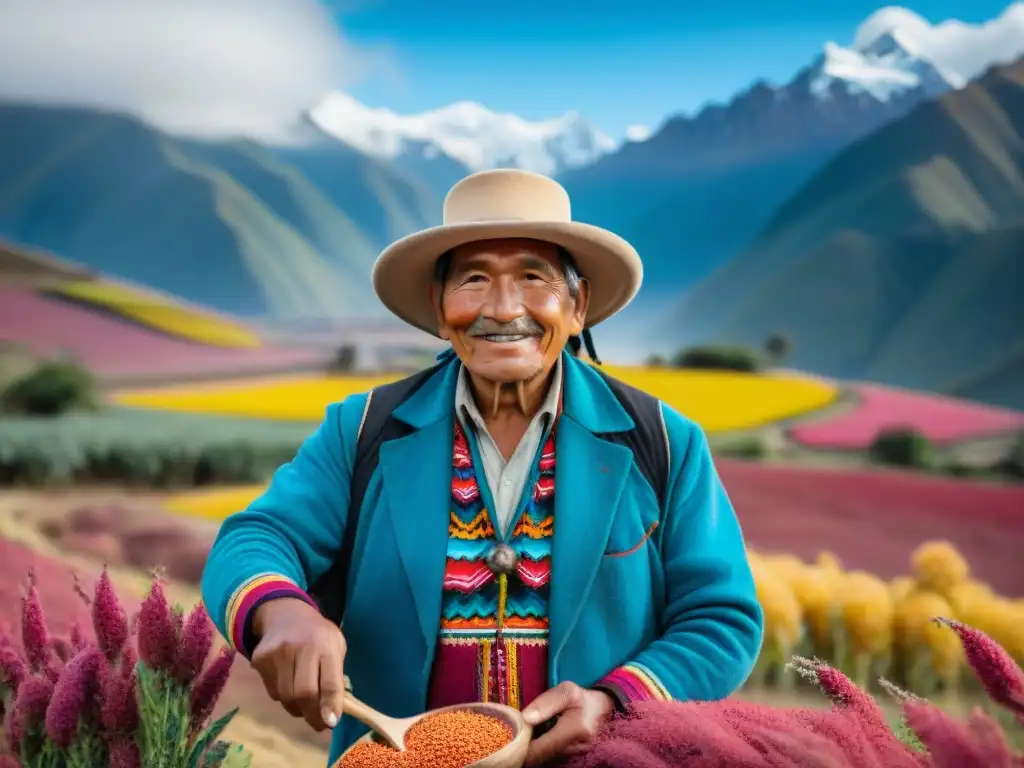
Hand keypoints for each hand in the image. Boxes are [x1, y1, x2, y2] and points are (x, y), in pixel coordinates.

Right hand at [250, 597, 346, 731]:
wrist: (285, 614)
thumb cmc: (318, 634)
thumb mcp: (336, 646)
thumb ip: (336, 676)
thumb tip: (332, 713)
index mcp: (325, 643)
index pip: (329, 682)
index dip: (330, 706)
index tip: (331, 723)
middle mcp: (300, 647)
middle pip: (303, 694)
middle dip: (312, 715)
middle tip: (319, 724)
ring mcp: (276, 653)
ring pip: (286, 697)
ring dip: (298, 709)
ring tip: (305, 704)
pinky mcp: (260, 660)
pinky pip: (273, 692)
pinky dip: (284, 698)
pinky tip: (290, 685)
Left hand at [521, 682, 614, 765]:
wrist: (605, 707)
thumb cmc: (582, 697)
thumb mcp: (565, 691)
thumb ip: (545, 703)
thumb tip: (525, 718)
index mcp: (573, 731)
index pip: (539, 750)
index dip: (521, 746)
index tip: (511, 735)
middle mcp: (575, 749)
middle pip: (540, 758)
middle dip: (525, 749)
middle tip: (514, 735)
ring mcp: (576, 755)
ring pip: (545, 760)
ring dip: (533, 751)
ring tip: (525, 736)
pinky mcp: (575, 757)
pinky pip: (552, 759)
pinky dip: (542, 752)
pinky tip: (537, 740)